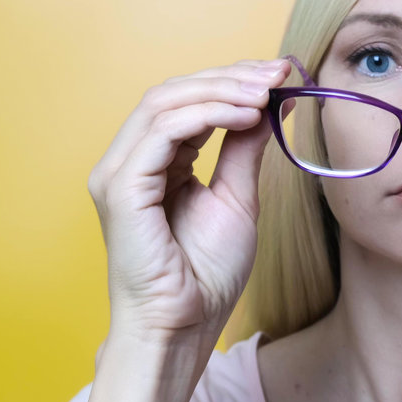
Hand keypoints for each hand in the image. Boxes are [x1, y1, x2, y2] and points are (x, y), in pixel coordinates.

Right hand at [86, 58, 291, 344]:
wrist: (183, 327)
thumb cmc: (204, 276)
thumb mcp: (238, 198)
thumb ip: (246, 149)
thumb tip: (271, 103)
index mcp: (156, 161)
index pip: (189, 101)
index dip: (233, 80)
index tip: (281, 73)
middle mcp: (131, 160)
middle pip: (174, 92)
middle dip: (230, 77)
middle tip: (278, 73)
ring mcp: (119, 172)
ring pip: (164, 102)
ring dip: (222, 90)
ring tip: (266, 92)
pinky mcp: (120, 188)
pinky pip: (162, 132)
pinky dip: (207, 115)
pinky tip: (245, 115)